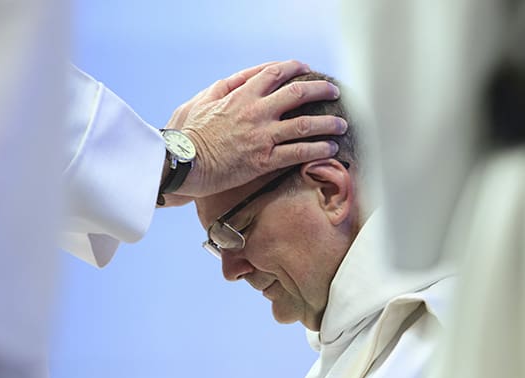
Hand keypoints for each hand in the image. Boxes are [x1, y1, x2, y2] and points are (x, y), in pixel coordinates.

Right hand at [166, 60, 347, 198]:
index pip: (275, 72)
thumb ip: (226, 87)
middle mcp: (256, 112)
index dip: (295, 68)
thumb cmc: (188, 133)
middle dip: (321, 90)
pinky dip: (318, 149)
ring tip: (341, 124)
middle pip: (298, 93)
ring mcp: (262, 136)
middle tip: (334, 93)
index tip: (307, 69)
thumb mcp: (202, 99)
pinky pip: (299, 152)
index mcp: (241, 95)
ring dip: (328, 122)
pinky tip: (330, 148)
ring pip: (305, 124)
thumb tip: (244, 78)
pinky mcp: (264, 160)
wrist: (183, 163)